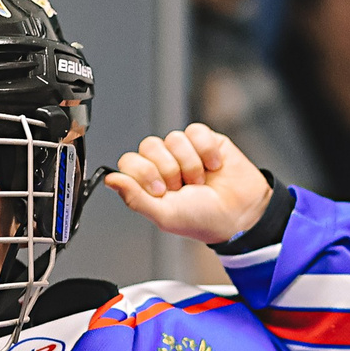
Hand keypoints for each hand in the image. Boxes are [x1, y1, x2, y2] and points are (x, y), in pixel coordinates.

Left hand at [104, 124, 271, 244]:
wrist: (240, 215)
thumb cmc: (202, 219)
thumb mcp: (164, 215)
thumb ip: (134, 198)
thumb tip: (110, 180)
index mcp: (148, 182)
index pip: (130, 161)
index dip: (143, 173)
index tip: (160, 191)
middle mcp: (164, 163)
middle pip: (149, 146)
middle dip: (168, 169)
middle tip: (182, 188)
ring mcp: (184, 151)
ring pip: (173, 139)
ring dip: (190, 164)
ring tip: (201, 181)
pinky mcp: (206, 140)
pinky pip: (195, 131)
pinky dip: (206, 150)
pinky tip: (214, 166)